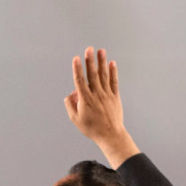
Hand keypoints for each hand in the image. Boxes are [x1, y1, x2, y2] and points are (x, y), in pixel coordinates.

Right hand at [64, 47, 138, 167]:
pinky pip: (114, 82)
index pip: (80, 81)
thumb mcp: (75, 119)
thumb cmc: (91, 128)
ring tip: (101, 51)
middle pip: (92, 74)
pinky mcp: (115, 97)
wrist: (110, 135)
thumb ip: (70, 105)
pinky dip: (113, 72)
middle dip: (90, 61)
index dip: (77, 69)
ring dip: (102, 62)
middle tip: (89, 49)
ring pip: (104, 75)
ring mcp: (107, 95)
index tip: (76, 58)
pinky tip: (112, 63)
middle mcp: (96, 95)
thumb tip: (71, 93)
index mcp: (85, 99)